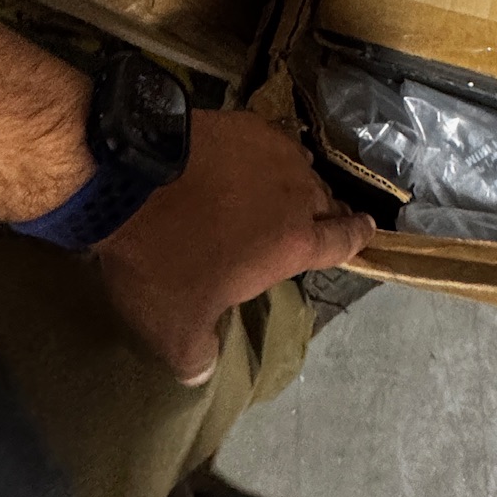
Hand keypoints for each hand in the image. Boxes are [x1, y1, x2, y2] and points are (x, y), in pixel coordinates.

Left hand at [96, 109, 374, 382]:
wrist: (128, 177)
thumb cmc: (164, 258)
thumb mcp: (175, 327)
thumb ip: (197, 356)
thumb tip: (202, 374)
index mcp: (296, 242)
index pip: (344, 240)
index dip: (357, 237)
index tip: (368, 229)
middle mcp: (297, 192)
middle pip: (324, 201)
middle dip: (321, 212)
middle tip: (307, 220)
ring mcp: (271, 151)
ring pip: (297, 167)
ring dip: (291, 182)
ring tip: (273, 190)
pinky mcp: (243, 122)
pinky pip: (265, 141)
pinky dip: (259, 154)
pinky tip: (240, 159)